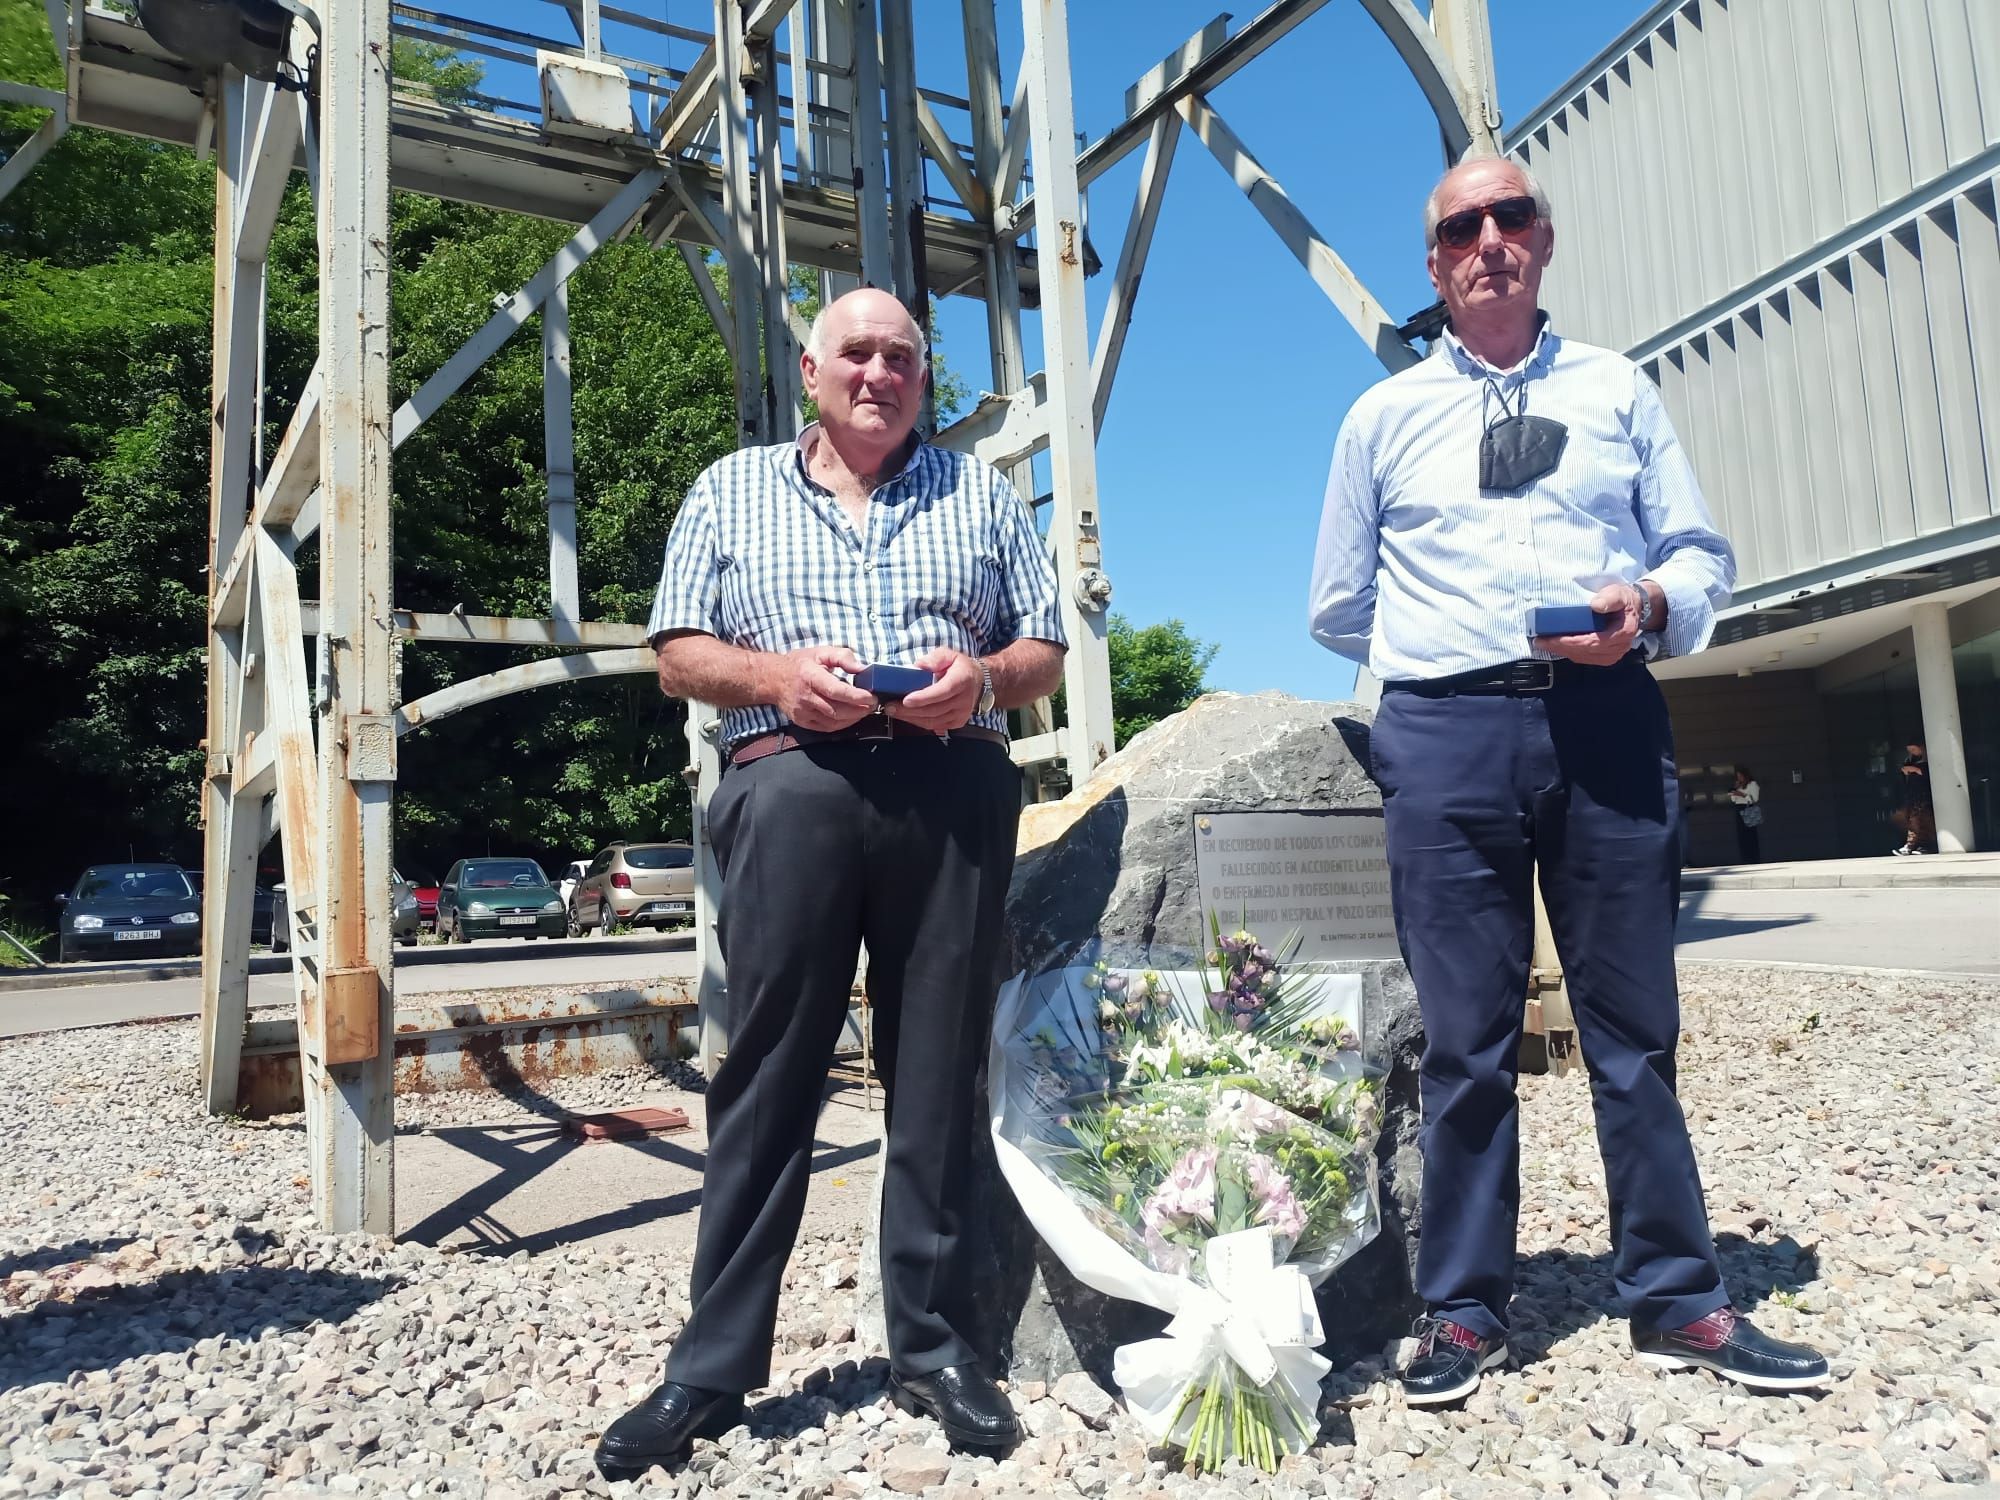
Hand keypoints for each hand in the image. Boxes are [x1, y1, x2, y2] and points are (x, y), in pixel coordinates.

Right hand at [768, 645, 875, 730]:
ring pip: (833, 721)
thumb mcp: (820, 652)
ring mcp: (802, 712)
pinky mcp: (802, 721)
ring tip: (865, 710)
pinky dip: (842, 724)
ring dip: (853, 718)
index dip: (856, 696)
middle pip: (837, 709)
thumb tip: (862, 668)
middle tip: (873, 704)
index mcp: (809, 676)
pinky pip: (826, 728)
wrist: (772, 679)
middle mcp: (805, 696)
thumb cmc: (800, 664)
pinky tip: (851, 717)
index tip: (872, 697)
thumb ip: (843, 657)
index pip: (836, 691)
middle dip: (859, 709)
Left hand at [887, 647, 981, 732]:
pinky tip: (907, 716)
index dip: (924, 697)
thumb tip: (919, 666)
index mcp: (962, 680)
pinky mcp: (957, 722)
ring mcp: (961, 713)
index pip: (942, 691)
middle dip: (909, 710)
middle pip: (934, 709)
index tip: (906, 700)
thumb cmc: (960, 667)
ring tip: (894, 711)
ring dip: (911, 718)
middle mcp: (964, 700)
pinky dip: (919, 722)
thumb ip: (934, 659)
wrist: (979, 681)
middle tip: (891, 706)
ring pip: (933, 720)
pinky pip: (935, 725)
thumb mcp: (948, 654)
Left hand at [1534, 581, 1648, 665]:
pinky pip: (1584, 658)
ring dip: (1562, 651)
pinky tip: (1556, 646)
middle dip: (1560, 647)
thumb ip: (1609, 599)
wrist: (1634, 609)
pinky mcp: (1605, 657)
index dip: (1571, 642)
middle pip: (1585, 652)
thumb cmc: (1624, 600)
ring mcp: (1612, 654)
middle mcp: (1618, 648)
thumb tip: (1595, 606)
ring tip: (1544, 644)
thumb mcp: (1619, 593)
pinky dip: (1569, 652)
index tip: (1553, 639)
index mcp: (1622, 633)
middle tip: (1540, 642)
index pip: (1593, 642)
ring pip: (1583, 657)